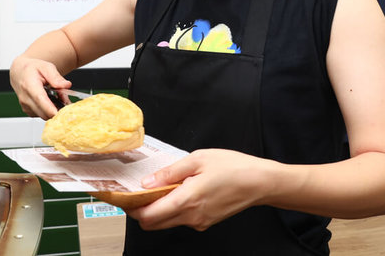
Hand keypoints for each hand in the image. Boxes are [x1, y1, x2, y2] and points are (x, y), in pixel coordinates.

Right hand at [9, 56, 72, 119]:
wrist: (19, 72)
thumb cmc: (32, 69)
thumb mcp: (46, 67)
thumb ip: (56, 77)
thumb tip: (66, 85)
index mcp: (30, 85)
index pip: (40, 100)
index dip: (51, 109)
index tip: (63, 113)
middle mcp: (26, 98)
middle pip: (44, 112)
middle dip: (58, 108)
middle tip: (65, 98)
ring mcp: (25, 106)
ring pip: (45, 115)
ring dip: (54, 109)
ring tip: (57, 96)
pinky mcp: (28, 111)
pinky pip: (42, 115)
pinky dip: (49, 110)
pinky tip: (51, 101)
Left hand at [127, 149, 270, 231]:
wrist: (260, 182)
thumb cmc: (234, 167)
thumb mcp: (198, 159)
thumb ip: (170, 172)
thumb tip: (147, 183)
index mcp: (187, 200)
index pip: (148, 216)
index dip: (132, 208)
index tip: (124, 197)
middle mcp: (191, 217)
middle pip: (153, 224)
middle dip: (141, 211)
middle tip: (138, 192)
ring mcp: (199, 222)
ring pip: (167, 222)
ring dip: (159, 209)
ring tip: (164, 186)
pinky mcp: (206, 221)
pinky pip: (182, 219)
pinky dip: (174, 208)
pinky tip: (181, 190)